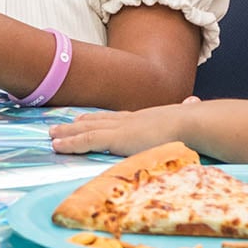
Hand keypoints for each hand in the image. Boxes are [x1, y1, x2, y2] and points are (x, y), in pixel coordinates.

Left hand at [49, 105, 181, 155]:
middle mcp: (128, 120)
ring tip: (52, 136)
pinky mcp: (116, 139)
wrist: (191, 124)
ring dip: (67, 133)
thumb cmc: (194, 125)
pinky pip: (87, 140)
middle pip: (96, 121)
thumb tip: (195, 102)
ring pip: (86, 130)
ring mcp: (120, 128)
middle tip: (59, 126)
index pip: (115, 117)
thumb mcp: (187, 117)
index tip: (84, 119)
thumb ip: (187, 111)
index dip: (97, 119)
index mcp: (144, 118)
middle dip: (76, 124)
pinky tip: (58, 145)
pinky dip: (71, 143)